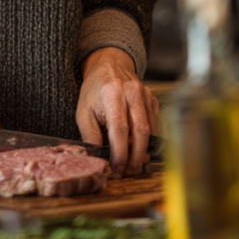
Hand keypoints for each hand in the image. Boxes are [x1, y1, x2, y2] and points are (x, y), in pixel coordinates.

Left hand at [76, 48, 158, 176]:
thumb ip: (90, 135)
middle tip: (128, 172)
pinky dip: (148, 141)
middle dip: (135, 157)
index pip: (119, 129)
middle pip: (140, 132)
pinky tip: (139, 150)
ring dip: (143, 152)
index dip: (120, 153)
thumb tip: (97, 158)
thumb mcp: (83, 111)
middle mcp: (132, 92)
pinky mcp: (153, 100)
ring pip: (150, 131)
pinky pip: (154, 125)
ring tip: (133, 166)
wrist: (109, 65)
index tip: (116, 168)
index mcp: (112, 93)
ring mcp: (146, 95)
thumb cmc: (94, 90)